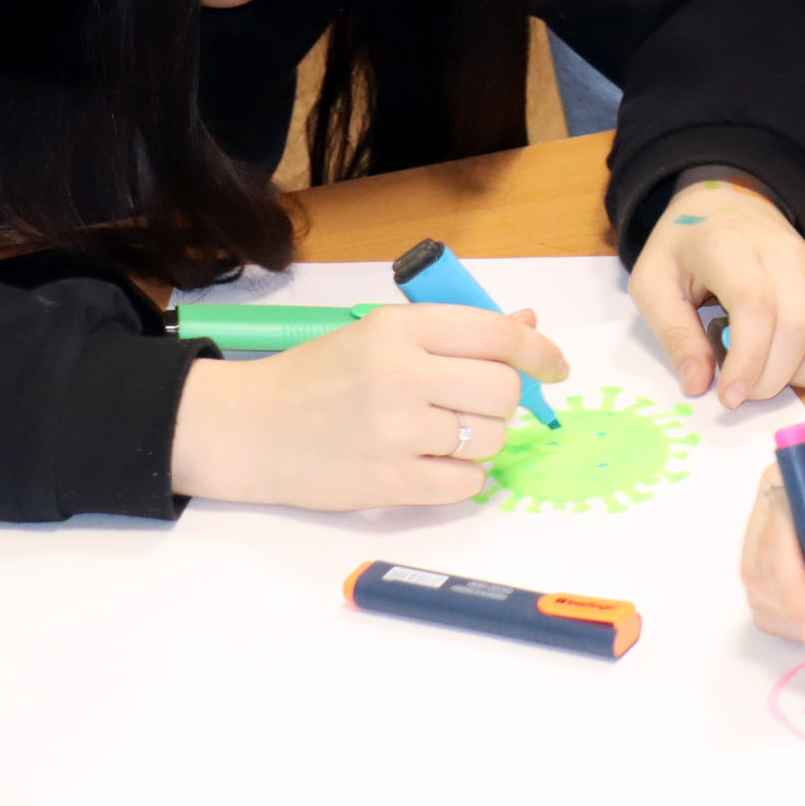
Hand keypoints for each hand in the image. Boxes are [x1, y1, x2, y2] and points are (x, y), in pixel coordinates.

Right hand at [171, 304, 565, 507]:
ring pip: (491, 439)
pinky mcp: (389, 482)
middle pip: (503, 390)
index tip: (554, 365)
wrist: (250, 429)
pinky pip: (468, 484)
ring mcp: (395, 431)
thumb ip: (457, 330)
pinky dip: (463, 477)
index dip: (540, 350)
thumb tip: (528, 321)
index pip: (498, 334)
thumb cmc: (319, 377)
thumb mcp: (382, 334)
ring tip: (441, 433)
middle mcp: (399, 375)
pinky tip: (433, 462)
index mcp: (399, 328)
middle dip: (504, 400)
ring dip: (483, 439)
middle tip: (475, 404)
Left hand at [631, 174, 804, 405]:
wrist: (725, 203)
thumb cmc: (685, 247)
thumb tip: (698, 386)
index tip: (730, 396)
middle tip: (745, 392)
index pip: (756, 305)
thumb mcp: (652, 283)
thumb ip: (674, 335)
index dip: (749, 360)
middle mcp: (782, 253)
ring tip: (774, 376)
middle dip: (773, 377)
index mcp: (729, 248)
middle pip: (799, 324)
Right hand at [739, 445, 804, 646]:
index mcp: (798, 479)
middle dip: (797, 610)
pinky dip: (792, 623)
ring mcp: (768, 534)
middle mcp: (773, 503)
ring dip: (793, 620)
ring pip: (760, 590)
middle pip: (761, 568)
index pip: (778, 538)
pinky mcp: (774, 563)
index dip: (793, 588)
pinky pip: (767, 601)